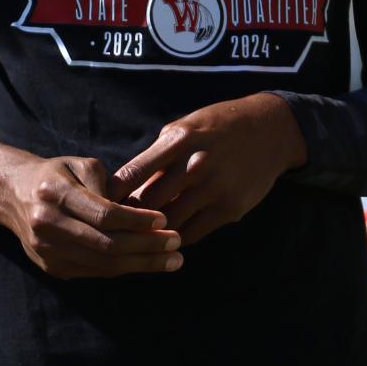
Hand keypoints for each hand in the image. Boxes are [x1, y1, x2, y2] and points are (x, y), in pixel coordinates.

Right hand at [0, 153, 182, 277]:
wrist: (12, 194)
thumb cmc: (56, 175)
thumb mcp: (81, 164)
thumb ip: (109, 184)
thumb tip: (138, 212)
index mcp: (54, 194)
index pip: (104, 215)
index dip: (137, 221)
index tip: (165, 221)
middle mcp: (47, 225)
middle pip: (106, 245)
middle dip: (147, 247)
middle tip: (177, 244)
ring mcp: (46, 251)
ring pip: (102, 263)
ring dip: (142, 263)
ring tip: (172, 260)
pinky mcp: (51, 267)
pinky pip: (94, 271)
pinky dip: (123, 268)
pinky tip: (147, 263)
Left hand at [112, 94, 306, 247]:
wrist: (269, 132)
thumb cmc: (217, 128)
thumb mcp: (184, 129)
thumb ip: (157, 157)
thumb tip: (125, 189)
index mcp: (177, 141)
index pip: (131, 174)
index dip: (110, 194)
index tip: (97, 205)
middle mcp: (195, 166)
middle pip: (146, 203)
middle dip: (127, 217)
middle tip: (113, 227)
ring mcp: (214, 190)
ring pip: (168, 222)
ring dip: (151, 231)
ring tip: (138, 236)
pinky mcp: (230, 209)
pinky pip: (193, 233)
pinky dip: (176, 237)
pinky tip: (167, 236)